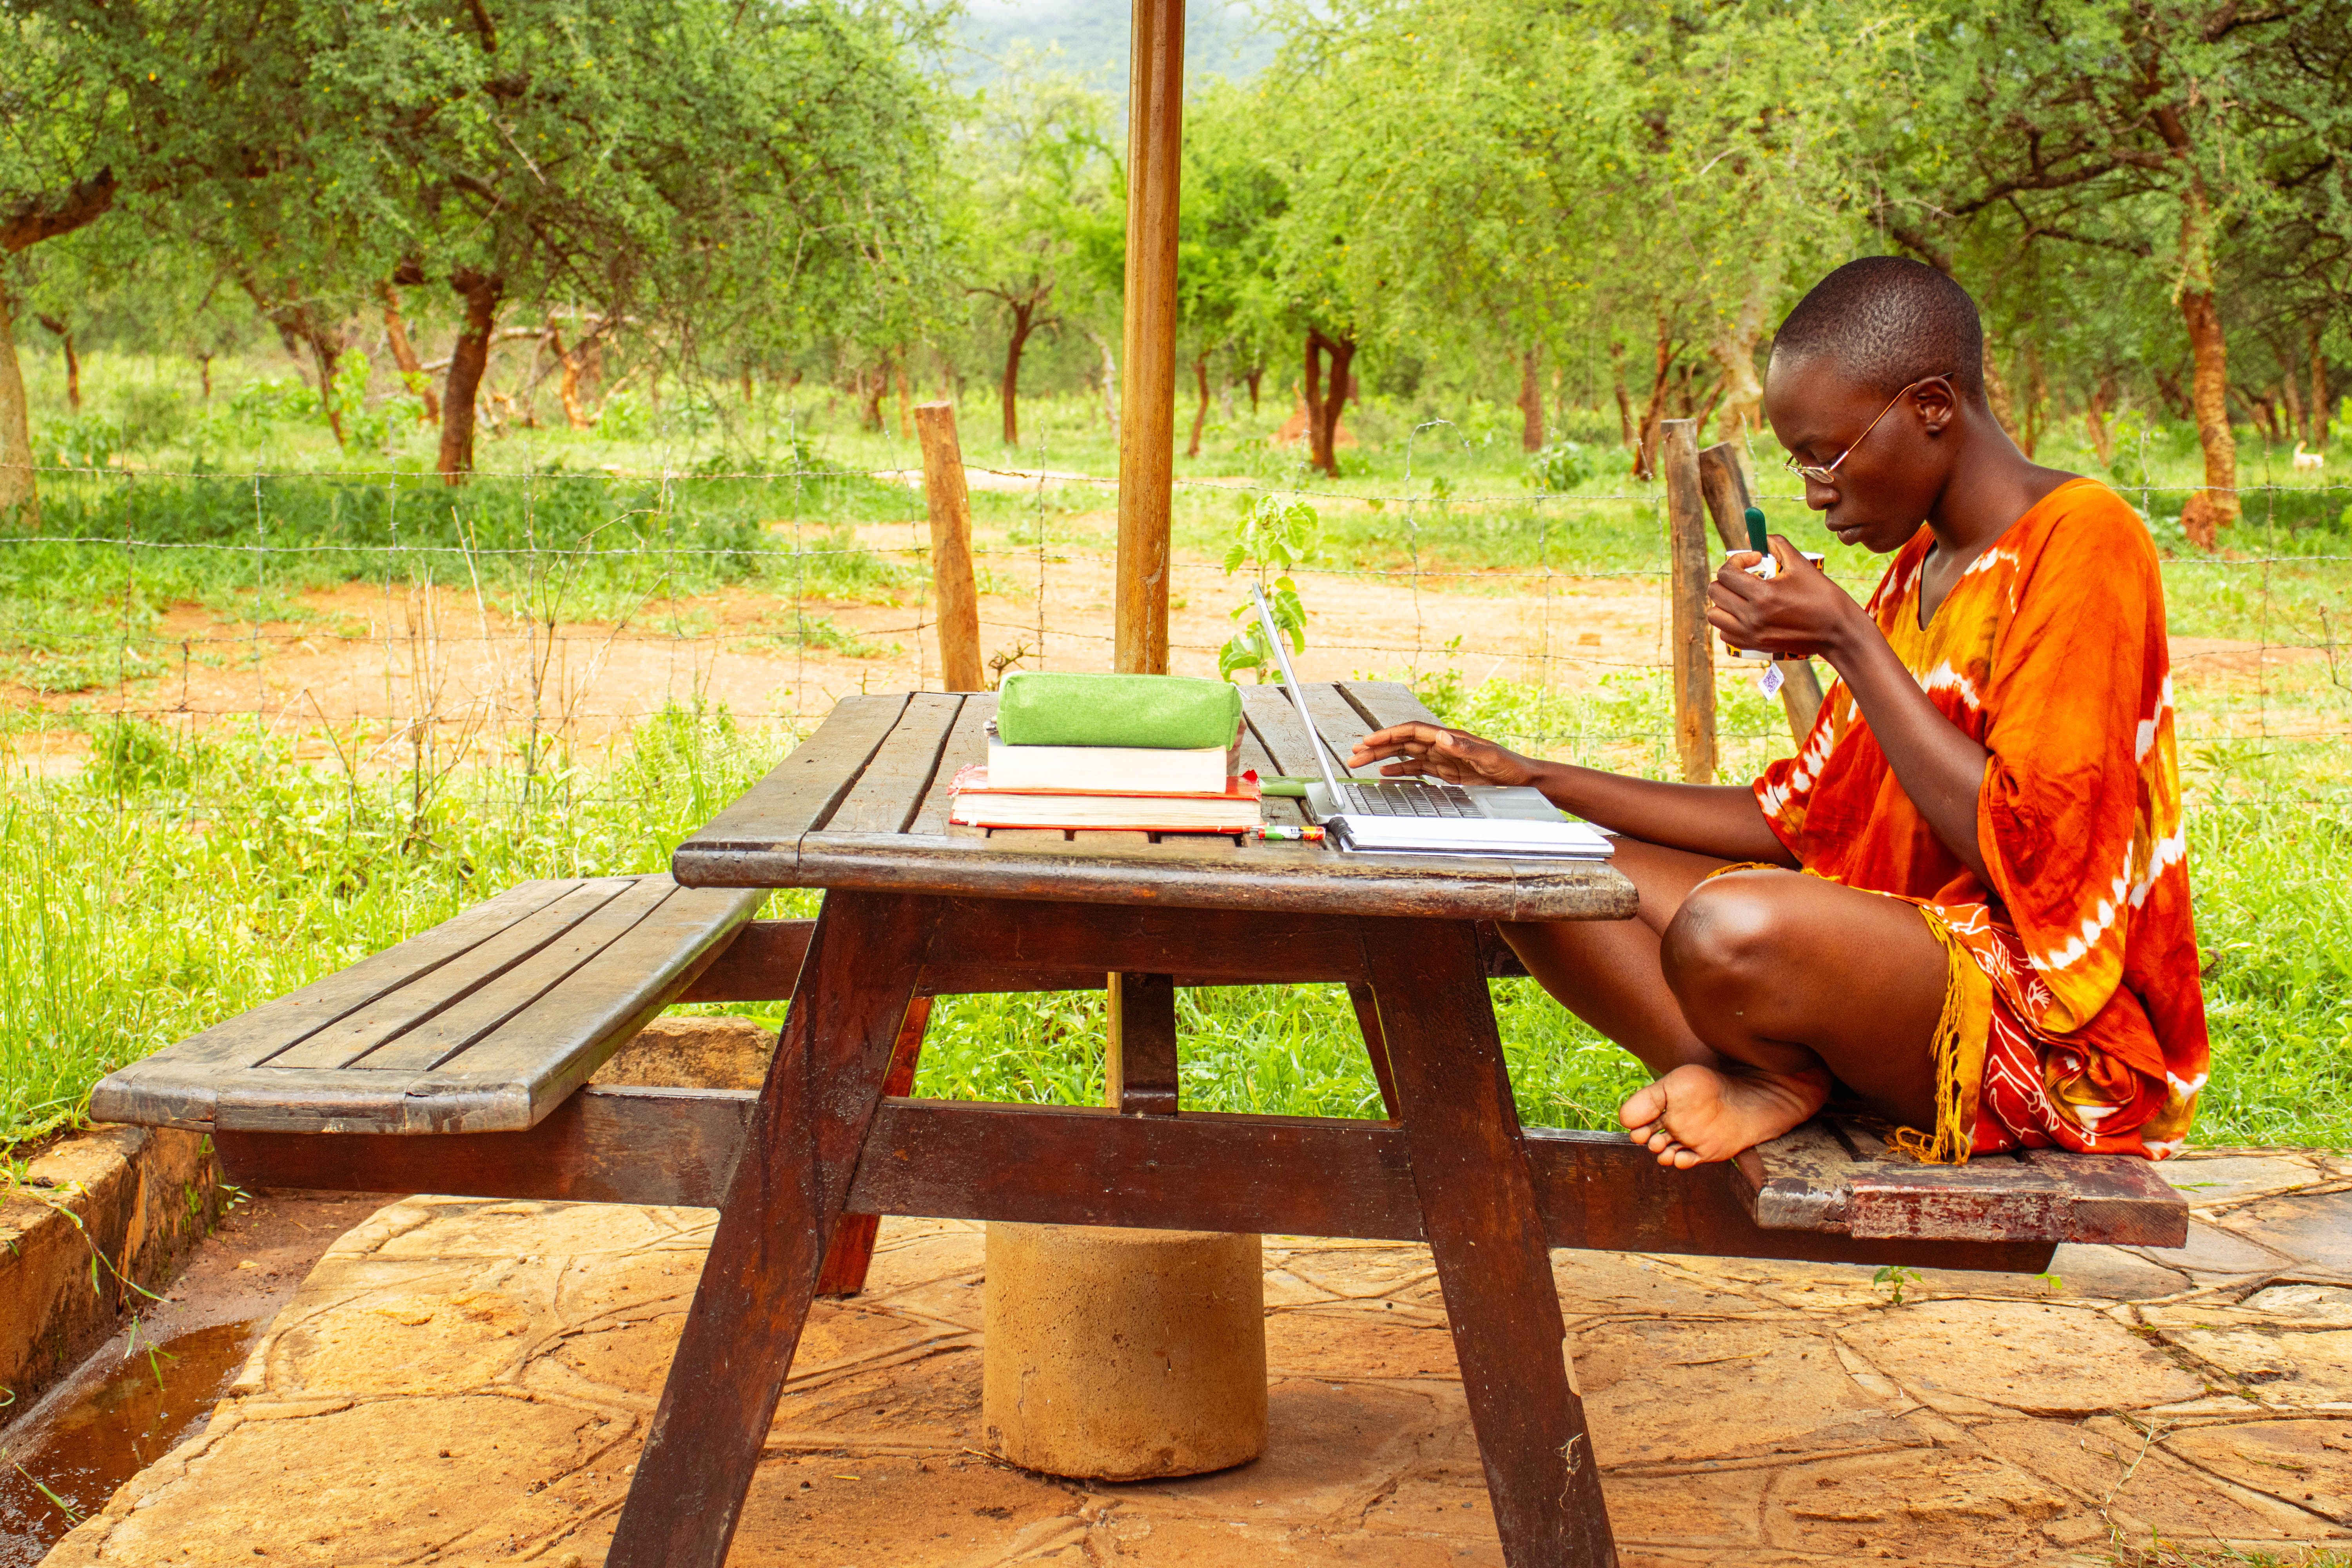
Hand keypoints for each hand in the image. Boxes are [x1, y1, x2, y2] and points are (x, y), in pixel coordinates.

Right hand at [1348, 722, 1537, 786]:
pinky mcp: (1446, 771)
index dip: (1388, 735)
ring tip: (1360, 763)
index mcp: (1450, 737)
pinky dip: (1399, 770)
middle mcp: (1442, 745)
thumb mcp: (1490, 758)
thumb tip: (1441, 736)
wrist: (1524, 780)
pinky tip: (1385, 774)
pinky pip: (1416, 768)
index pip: (1411, 731)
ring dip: (1383, 758)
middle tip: (1353, 754)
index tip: (1367, 741)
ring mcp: (1443, 758)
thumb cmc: (1510, 767)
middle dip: (1377, 746)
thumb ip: (1465, 747)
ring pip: (1405, 754)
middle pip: (1402, 741)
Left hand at [1707, 537, 1857, 660]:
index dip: (1738, 559)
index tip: (1755, 559)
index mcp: (1763, 595)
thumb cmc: (1823, 597)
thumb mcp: (1802, 565)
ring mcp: (1750, 634)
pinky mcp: (1753, 646)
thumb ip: (1776, 545)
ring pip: (1714, 614)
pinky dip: (1730, 621)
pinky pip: (1724, 632)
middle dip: (1728, 578)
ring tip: (1744, 595)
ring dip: (1724, 600)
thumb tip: (1753, 537)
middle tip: (1747, 576)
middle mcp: (1752, 617)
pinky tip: (1747, 613)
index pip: (1726, 573)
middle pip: (1715, 592)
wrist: (1837, 632)